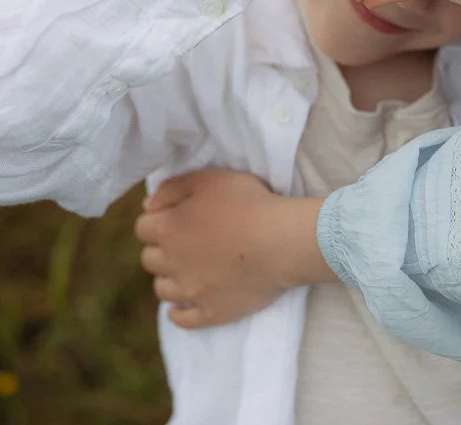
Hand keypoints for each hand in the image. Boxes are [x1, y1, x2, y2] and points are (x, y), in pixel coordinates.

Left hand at [135, 169, 331, 328]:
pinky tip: (184, 306)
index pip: (142, 227)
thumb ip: (172, 188)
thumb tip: (147, 206)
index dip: (158, 219)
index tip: (175, 215)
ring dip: (169, 278)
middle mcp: (171, 263)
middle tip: (185, 240)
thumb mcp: (209, 179)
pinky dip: (179, 314)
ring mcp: (190, 292)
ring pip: (162, 290)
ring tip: (188, 269)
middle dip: (162, 249)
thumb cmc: (246, 203)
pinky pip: (183, 320)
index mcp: (168, 229)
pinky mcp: (211, 312)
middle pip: (149, 259)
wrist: (279, 242)